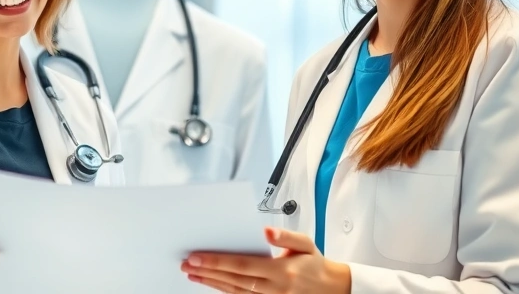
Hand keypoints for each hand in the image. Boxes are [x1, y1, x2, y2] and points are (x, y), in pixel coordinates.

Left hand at [181, 227, 350, 292]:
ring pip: (234, 292)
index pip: (242, 265)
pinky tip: (211, 284)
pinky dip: (224, 291)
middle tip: (187, 264)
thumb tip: (265, 231)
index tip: (197, 257)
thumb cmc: (315, 265)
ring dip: (211, 283)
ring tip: (192, 274)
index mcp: (281, 271)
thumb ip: (285, 236)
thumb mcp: (305, 243)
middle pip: (233, 279)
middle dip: (208, 271)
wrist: (332, 289)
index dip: (217, 261)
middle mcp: (274, 288)